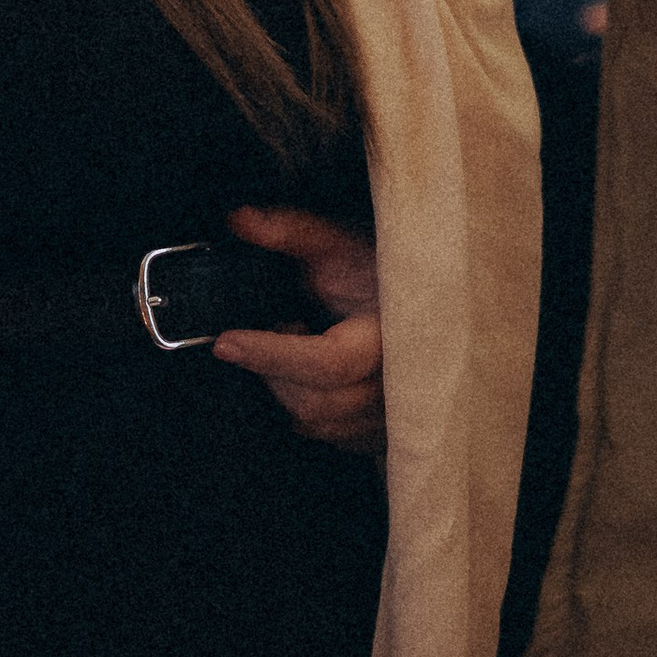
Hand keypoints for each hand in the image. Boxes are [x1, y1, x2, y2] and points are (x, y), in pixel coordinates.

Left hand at [213, 204, 384, 454]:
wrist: (429, 303)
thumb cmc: (387, 275)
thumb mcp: (345, 245)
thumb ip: (294, 231)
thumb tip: (243, 221)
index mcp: (393, 338)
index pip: (327, 362)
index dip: (271, 354)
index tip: (227, 342)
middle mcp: (399, 388)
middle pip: (314, 403)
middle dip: (276, 370)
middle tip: (285, 329)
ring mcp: (393, 418)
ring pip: (316, 423)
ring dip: (290, 387)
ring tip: (305, 346)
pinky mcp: (381, 435)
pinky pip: (327, 434)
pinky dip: (307, 404)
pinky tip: (315, 374)